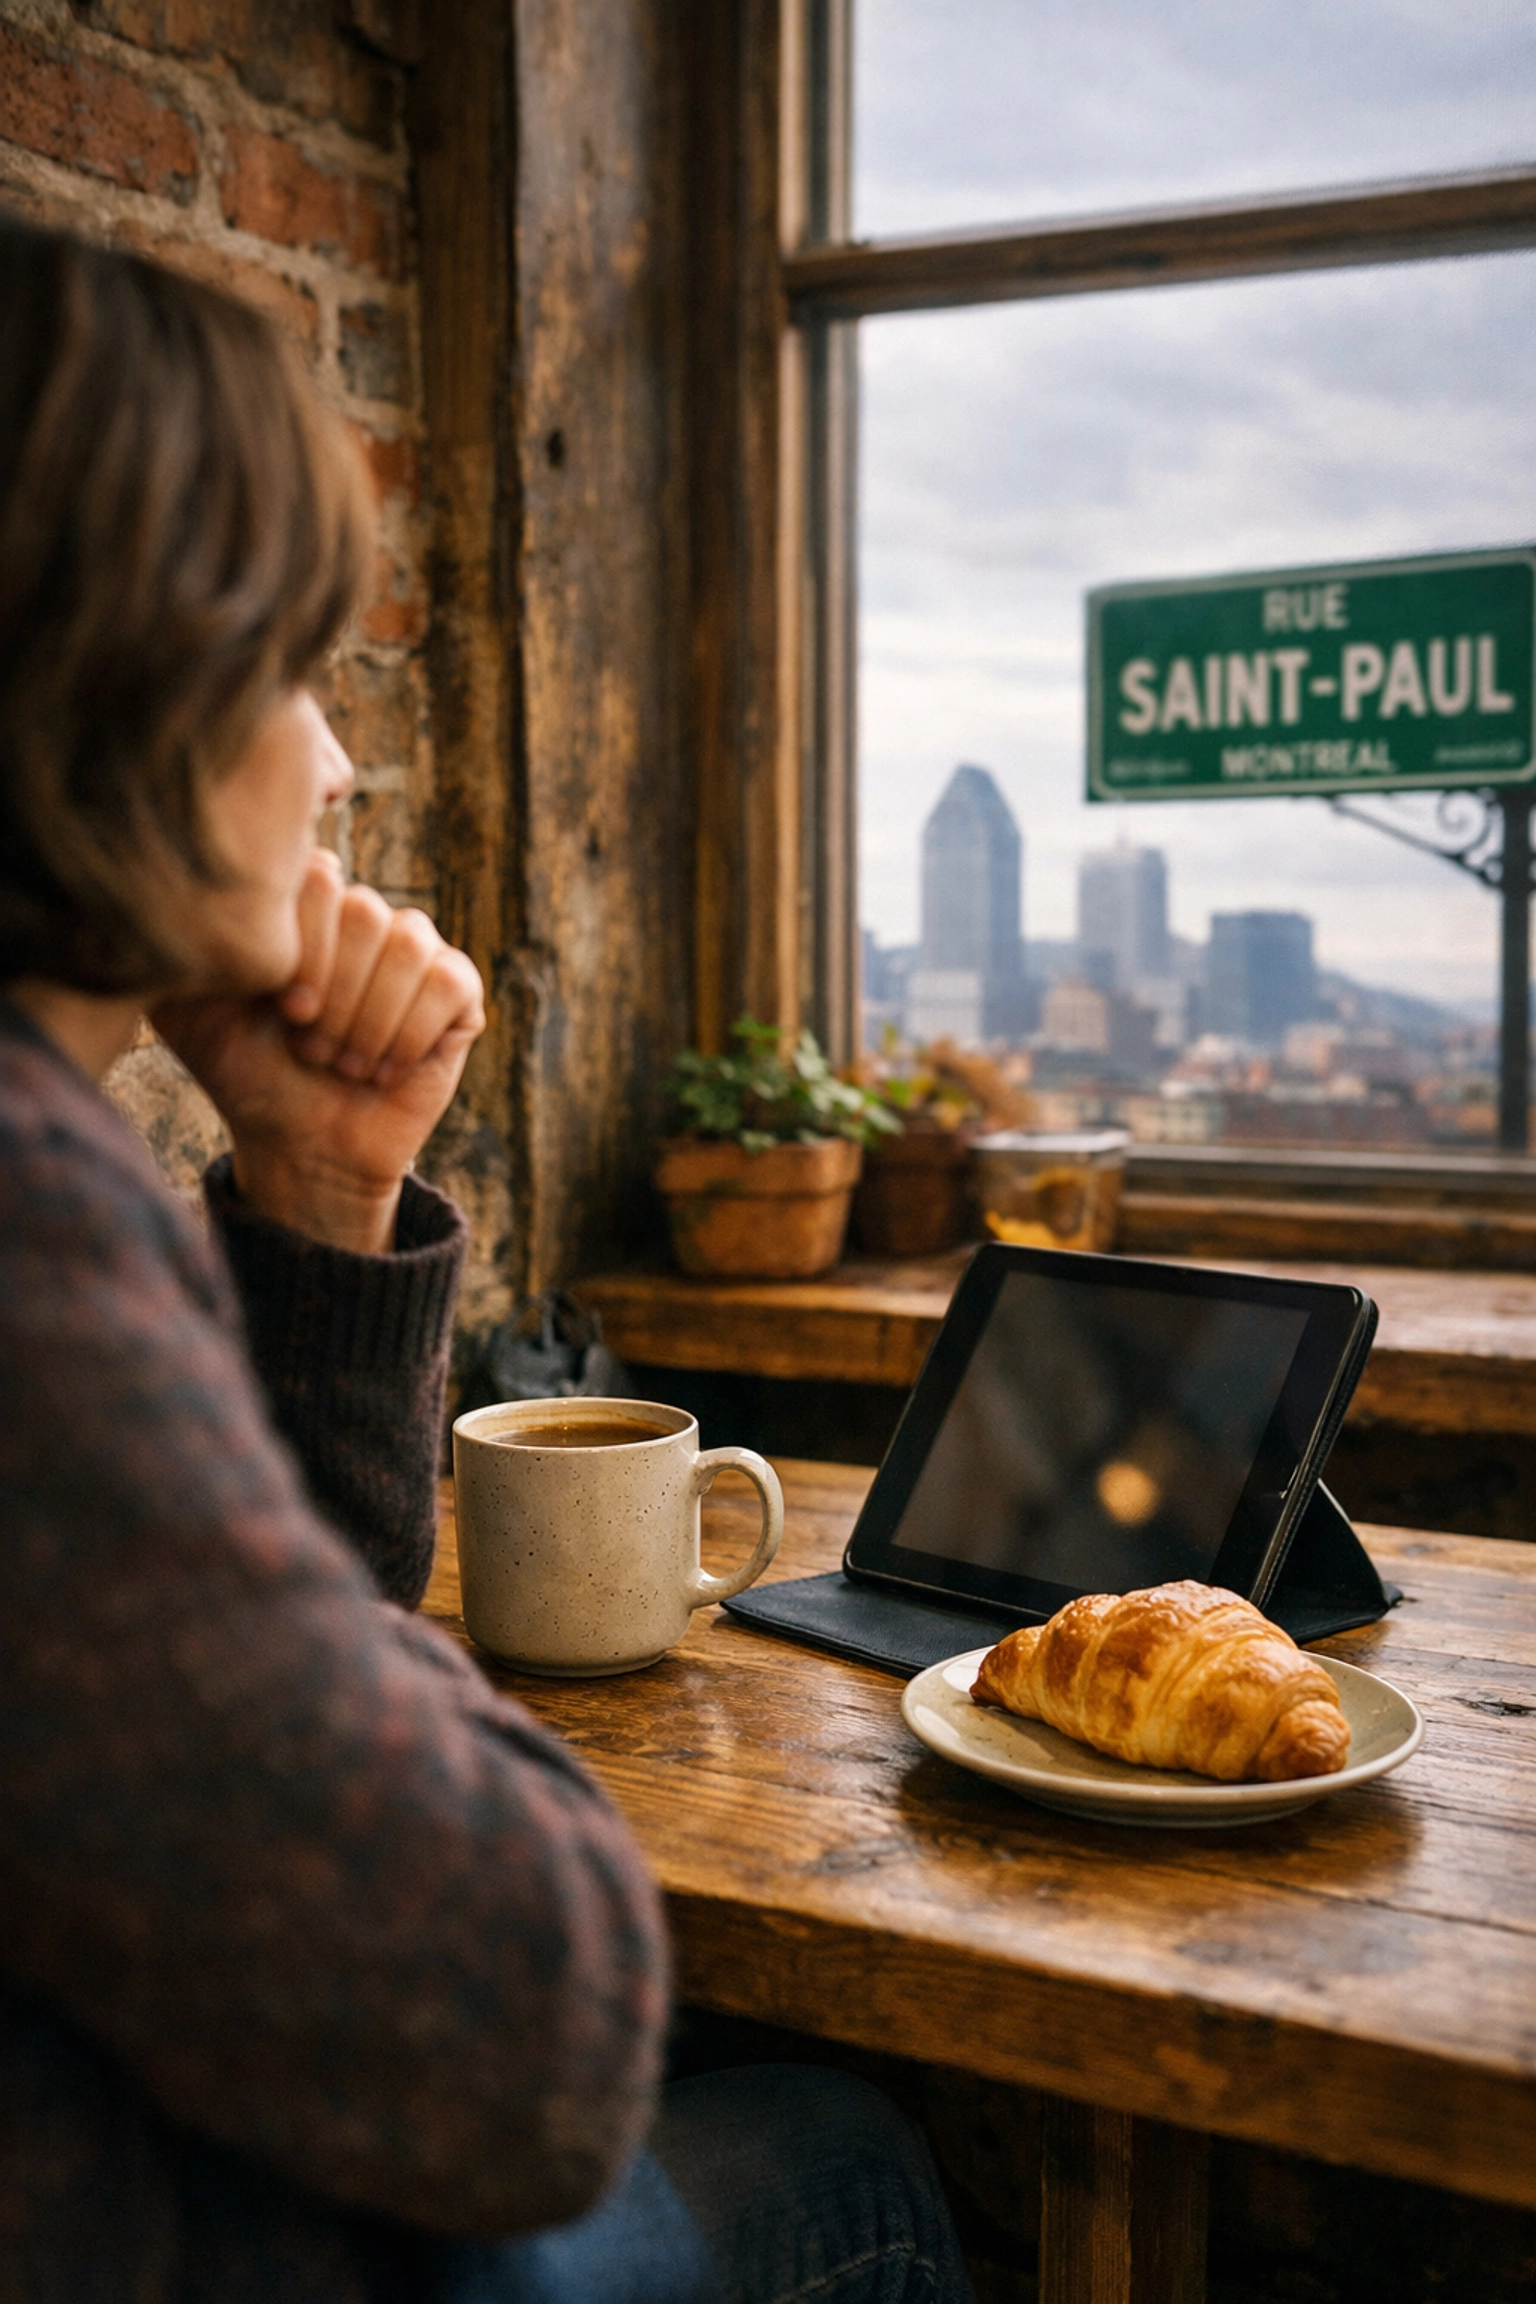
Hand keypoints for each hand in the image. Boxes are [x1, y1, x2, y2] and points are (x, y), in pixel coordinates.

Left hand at [153, 852, 485, 1253]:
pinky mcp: (458, 992)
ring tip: (345, 1064)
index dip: (304, 949)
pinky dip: (410, 1034)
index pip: (318, 874)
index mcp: (305, 908)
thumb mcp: (190, 1010)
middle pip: (365, 911)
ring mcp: (414, 951)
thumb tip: (173, 893)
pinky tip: (384, 1069)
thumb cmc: (248, 1073)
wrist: (301, 1144)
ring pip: (409, 944)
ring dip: (370, 1021)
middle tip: (312, 1046)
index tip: (283, 1009)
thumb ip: (181, 947)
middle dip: (337, 996)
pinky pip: (449, 983)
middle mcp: (362, 918)